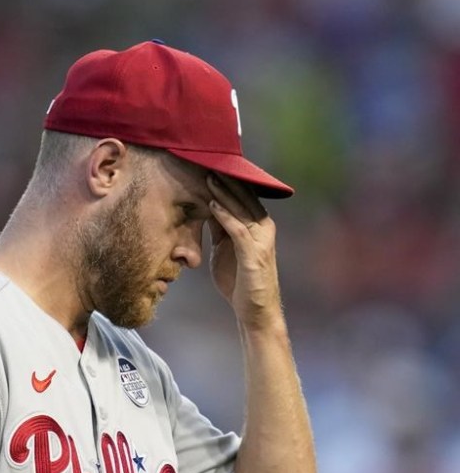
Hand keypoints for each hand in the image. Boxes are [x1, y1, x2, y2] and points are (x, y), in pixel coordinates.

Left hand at [207, 174, 282, 329]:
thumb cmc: (239, 280)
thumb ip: (221, 228)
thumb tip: (209, 208)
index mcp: (258, 225)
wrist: (253, 310)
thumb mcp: (225, 248)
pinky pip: (237, 228)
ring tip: (208, 177)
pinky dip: (224, 215)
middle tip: (209, 162)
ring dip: (224, 192)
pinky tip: (211, 204)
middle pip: (244, 197)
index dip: (228, 181)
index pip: (243, 196)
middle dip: (227, 180)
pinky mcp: (254, 253)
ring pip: (241, 209)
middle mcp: (263, 228)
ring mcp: (261, 240)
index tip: (210, 165)